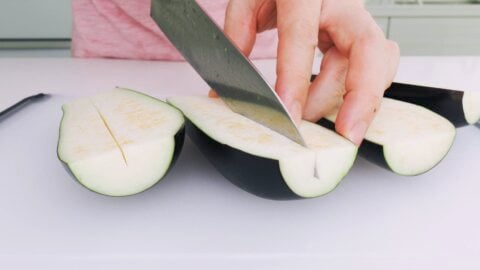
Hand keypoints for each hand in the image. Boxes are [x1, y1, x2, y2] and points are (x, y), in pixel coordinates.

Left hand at [223, 0, 399, 144]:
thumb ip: (238, 35)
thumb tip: (226, 87)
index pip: (301, 37)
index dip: (296, 80)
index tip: (290, 114)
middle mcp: (341, 3)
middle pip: (365, 48)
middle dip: (360, 96)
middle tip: (345, 132)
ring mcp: (358, 18)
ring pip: (379, 60)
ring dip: (362, 99)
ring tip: (336, 127)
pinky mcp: (363, 33)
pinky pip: (378, 64)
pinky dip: (367, 91)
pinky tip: (347, 109)